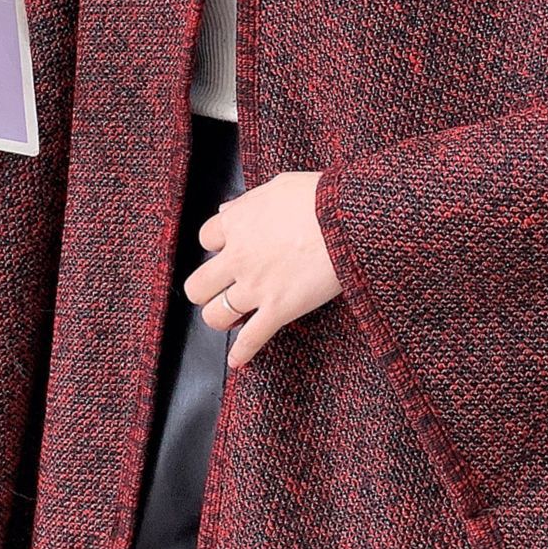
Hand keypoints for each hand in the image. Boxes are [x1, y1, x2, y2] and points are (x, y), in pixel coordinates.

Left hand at [182, 170, 341, 367]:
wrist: (349, 220)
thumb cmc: (320, 198)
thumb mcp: (278, 186)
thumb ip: (248, 201)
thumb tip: (227, 210)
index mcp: (237, 224)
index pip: (205, 239)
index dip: (217, 246)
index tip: (229, 251)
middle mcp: (238, 258)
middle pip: (198, 285)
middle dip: (206, 290)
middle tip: (220, 291)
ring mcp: (256, 287)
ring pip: (215, 315)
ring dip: (220, 319)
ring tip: (229, 319)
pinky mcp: (279, 309)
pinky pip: (251, 338)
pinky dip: (242, 353)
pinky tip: (237, 361)